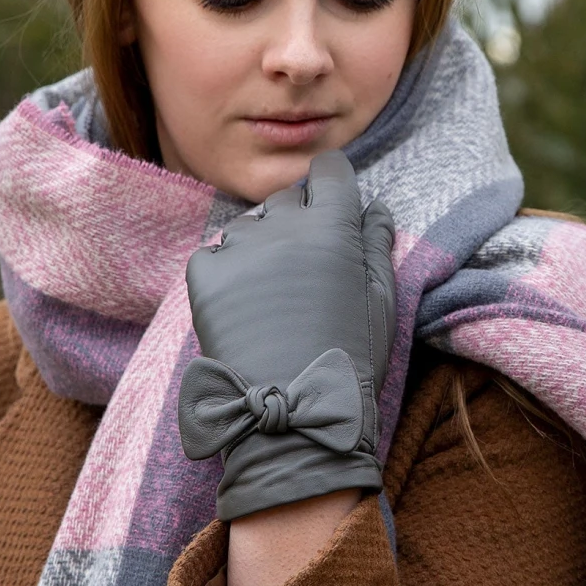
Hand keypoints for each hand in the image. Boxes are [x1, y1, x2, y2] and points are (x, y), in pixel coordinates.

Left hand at [178, 151, 395, 521]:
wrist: (290, 414)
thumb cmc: (349, 359)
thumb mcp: (382, 300)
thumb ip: (377, 244)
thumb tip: (375, 207)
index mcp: (333, 227)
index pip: (330, 171)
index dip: (334, 184)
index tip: (333, 204)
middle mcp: (283, 226)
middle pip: (289, 197)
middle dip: (299, 219)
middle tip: (306, 267)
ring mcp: (239, 248)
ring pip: (250, 225)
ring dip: (262, 245)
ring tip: (272, 295)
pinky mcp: (204, 274)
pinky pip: (214, 253)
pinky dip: (227, 271)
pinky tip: (243, 306)